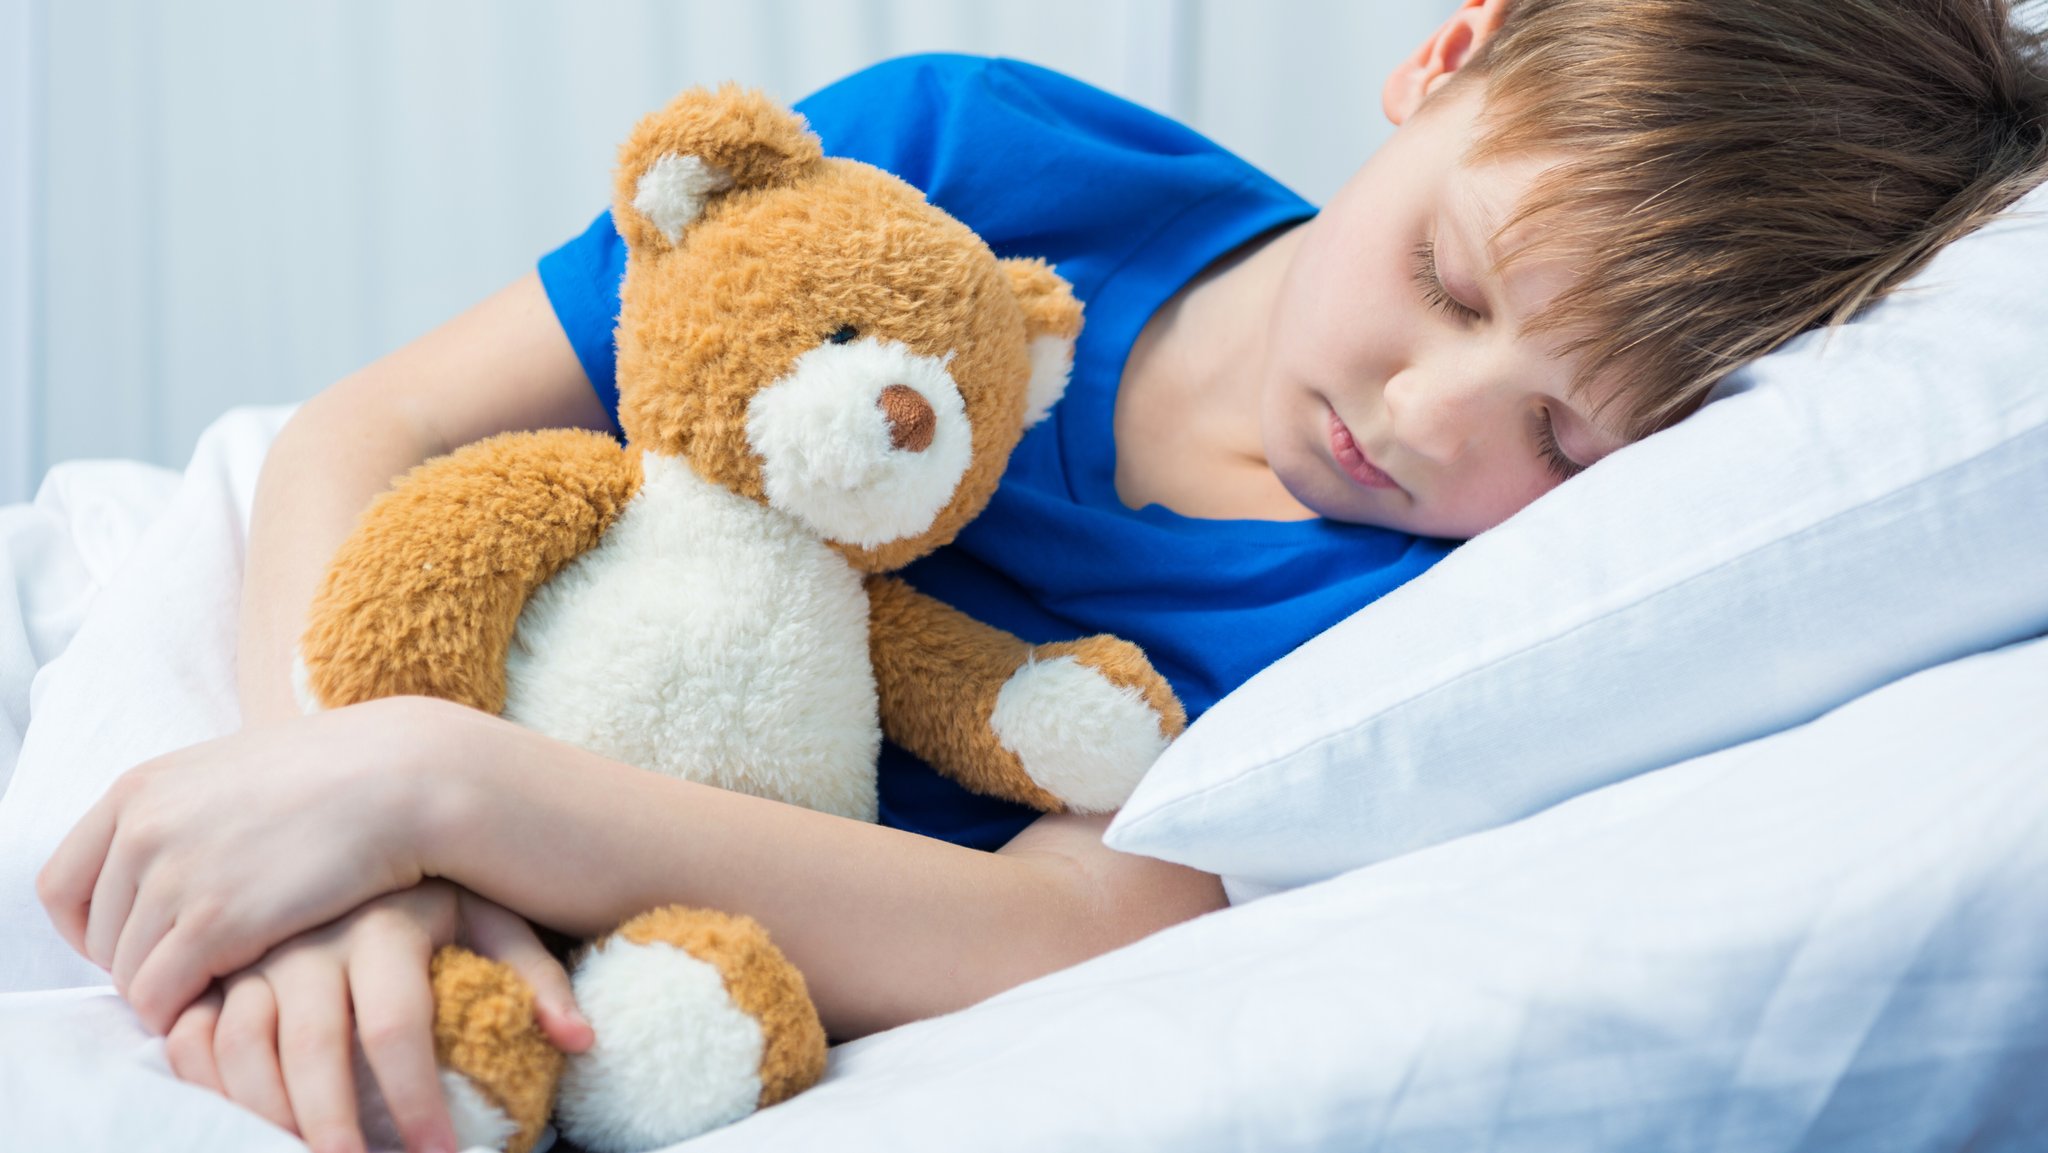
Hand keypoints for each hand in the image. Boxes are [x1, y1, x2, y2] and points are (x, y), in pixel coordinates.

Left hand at [37, 696, 459, 1032]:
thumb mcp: (231, 775)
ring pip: (128, 975)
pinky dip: (186, 1010)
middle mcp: (141, 830)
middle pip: (98, 939)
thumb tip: (160, 868)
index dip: (90, 927)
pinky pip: (161, 997)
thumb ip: (180, 815)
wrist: (401, 778)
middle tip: (201, 967)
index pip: (61, 886)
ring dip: (171, 990)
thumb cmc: (336, 777)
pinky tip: (235, 995)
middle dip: (142, 962)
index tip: (137, 939)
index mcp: (138, 790)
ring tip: (228, 980)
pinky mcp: (213, 924)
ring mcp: (173, 877)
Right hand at [164, 881, 592, 1152]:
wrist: (364, 810)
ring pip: (240, 1047)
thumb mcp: (492, 913)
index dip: (415, 1101)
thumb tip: (582, 1040)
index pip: (397, 1027)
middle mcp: (311, 935)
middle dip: (333, 1128)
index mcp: (385, 925)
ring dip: (266, 1116)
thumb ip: (537, 976)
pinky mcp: (212, 961)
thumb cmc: (437, 885)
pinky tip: (242, 1117)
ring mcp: (253, 949)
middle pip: (311, 1048)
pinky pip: (190, 1032)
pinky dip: (206, 1082)